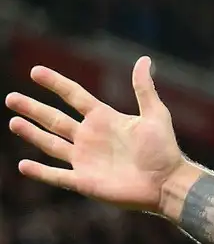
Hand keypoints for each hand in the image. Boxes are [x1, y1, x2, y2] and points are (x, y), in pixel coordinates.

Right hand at [6, 56, 185, 212]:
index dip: (56, 84)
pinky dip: (40, 172)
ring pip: (51, 144)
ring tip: (14, 122)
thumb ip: (144, 89)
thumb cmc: (165, 151)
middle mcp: (90, 138)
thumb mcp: (155, 115)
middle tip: (11, 98)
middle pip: (55, 119)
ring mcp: (85, 160)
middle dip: (33, 109)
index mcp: (104, 119)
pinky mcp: (84, 181)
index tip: (35, 71)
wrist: (168, 184)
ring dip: (32, 134)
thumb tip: (144, 59)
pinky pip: (57, 176)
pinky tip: (23, 165)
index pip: (74, 96)